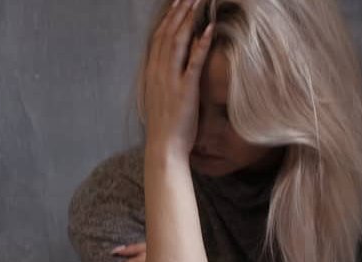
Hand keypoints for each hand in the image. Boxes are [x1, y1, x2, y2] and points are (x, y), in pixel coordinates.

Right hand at [143, 0, 213, 160]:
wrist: (163, 147)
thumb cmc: (164, 125)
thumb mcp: (161, 96)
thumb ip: (166, 76)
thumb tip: (177, 59)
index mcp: (151, 73)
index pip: (158, 37)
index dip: (169, 18)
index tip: (177, 3)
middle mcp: (158, 72)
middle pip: (168, 33)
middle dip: (179, 11)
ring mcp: (171, 80)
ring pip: (178, 42)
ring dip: (189, 19)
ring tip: (199, 2)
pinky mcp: (185, 90)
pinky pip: (193, 62)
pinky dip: (201, 44)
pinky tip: (209, 29)